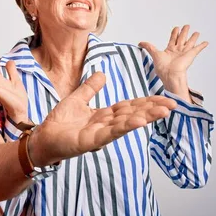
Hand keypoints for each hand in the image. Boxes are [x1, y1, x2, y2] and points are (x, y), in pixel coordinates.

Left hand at [29, 72, 176, 165]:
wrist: (43, 137)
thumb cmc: (59, 122)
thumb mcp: (76, 99)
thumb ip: (90, 88)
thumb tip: (103, 73)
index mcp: (104, 115)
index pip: (129, 106)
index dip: (146, 102)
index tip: (164, 97)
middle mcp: (106, 124)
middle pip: (133, 114)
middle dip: (153, 109)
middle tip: (173, 103)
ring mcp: (101, 134)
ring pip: (127, 123)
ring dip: (145, 117)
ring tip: (163, 111)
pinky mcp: (92, 141)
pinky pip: (111, 132)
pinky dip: (125, 126)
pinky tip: (139, 121)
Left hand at [138, 25, 207, 94]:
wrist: (170, 74)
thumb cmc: (162, 67)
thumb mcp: (154, 53)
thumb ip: (148, 47)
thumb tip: (140, 43)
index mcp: (170, 50)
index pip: (173, 39)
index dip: (175, 33)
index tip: (177, 28)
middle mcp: (178, 51)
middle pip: (182, 38)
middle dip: (184, 32)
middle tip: (186, 26)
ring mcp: (185, 53)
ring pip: (190, 42)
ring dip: (193, 37)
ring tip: (196, 32)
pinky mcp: (191, 55)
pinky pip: (198, 49)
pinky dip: (202, 45)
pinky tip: (206, 42)